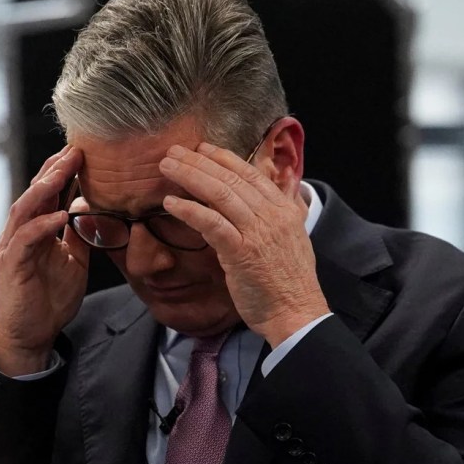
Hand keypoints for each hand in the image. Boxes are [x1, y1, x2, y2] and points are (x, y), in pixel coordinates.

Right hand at [0, 146, 90, 375]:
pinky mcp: (11, 266)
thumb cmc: (49, 299)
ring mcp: (13, 247)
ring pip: (25, 208)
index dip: (63, 171)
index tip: (84, 152)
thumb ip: (79, 236)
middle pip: (35, 192)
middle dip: (55, 169)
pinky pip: (25, 239)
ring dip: (45, 188)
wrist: (31, 335)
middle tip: (76, 150)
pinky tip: (59, 214)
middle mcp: (20, 233)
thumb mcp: (74, 262)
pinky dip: (42, 225)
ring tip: (64, 171)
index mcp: (35, 230)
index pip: (47, 193)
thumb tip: (92, 210)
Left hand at [158, 142, 328, 346]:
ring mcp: (257, 232)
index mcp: (284, 209)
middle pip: (230, 178)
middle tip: (173, 151)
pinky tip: (171, 202)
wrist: (296, 314)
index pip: (250, 173)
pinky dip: (189, 209)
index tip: (202, 149)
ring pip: (219, 193)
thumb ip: (276, 218)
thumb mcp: (290, 240)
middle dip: (198, 161)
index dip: (223, 158)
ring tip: (167, 167)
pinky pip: (211, 223)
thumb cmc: (289, 284)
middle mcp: (272, 215)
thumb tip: (264, 202)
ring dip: (189, 176)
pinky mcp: (241, 252)